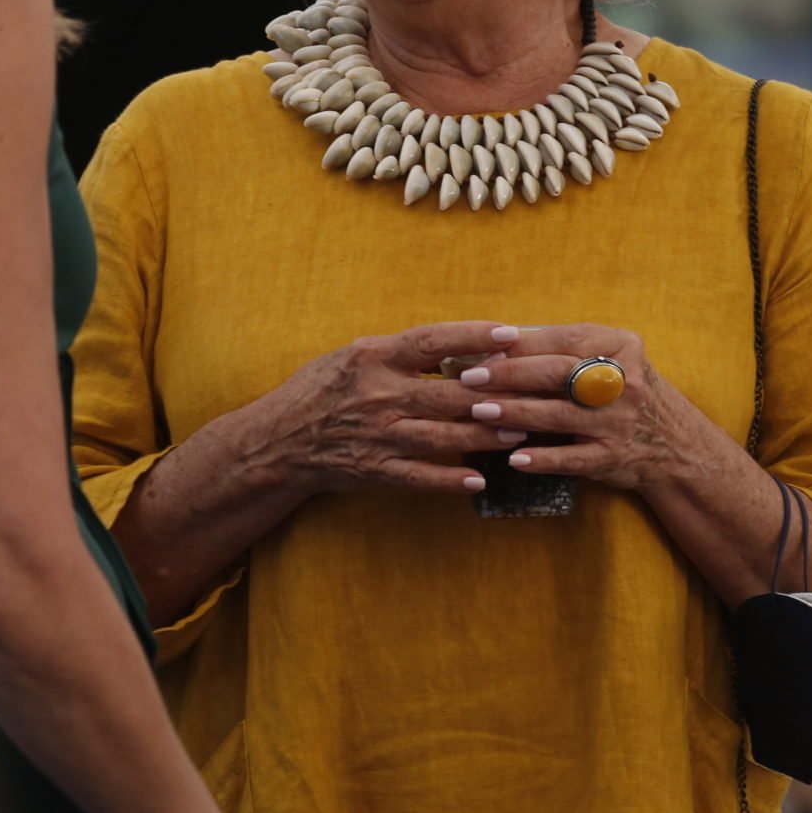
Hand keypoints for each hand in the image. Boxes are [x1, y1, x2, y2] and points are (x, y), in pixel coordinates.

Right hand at [268, 320, 526, 497]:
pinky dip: (450, 480)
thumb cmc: (321, 389)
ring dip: (484, 437)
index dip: (473, 335)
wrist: (278, 440)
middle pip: (448, 392)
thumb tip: (458, 344)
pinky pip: (419, 476)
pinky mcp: (375, 469)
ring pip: (442, 436)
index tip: (510, 332)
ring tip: (519, 435)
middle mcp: (379, 394)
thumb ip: (401, 352)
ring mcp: (378, 434)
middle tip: (533, 393)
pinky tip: (480, 480)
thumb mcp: (354, 355)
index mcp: (375, 357)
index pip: (432, 340)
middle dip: (494, 394)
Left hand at [456, 324, 723, 495]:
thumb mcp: (609, 359)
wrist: (674, 444)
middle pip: (559, 373)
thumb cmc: (624, 392)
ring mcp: (620, 422)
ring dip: (516, 412)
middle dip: (510, 375)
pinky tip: (512, 458)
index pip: (564, 339)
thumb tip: (499, 342)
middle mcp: (623, 382)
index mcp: (620, 347)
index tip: (483, 347)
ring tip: (479, 411)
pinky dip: (542, 459)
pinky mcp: (614, 457)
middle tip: (471, 378)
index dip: (521, 344)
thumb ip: (563, 348)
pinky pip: (572, 458)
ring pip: (560, 415)